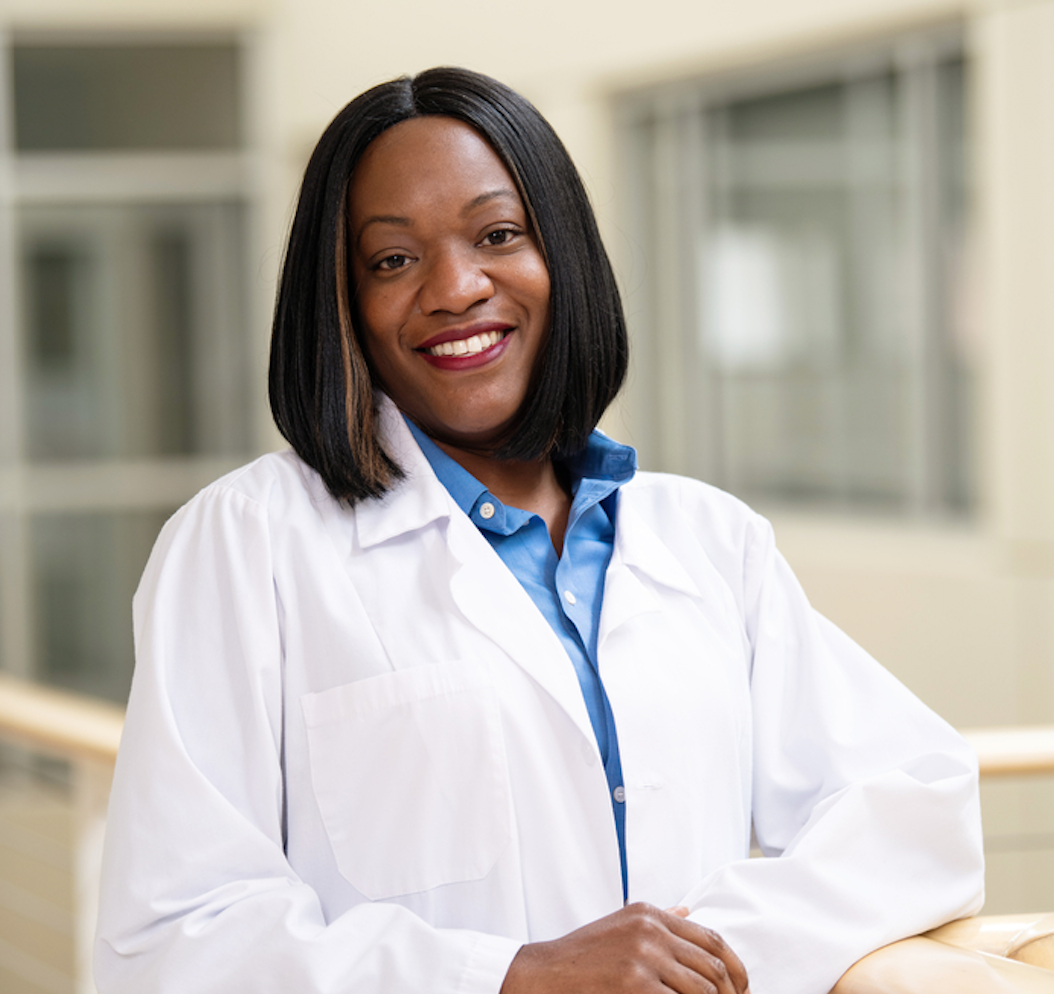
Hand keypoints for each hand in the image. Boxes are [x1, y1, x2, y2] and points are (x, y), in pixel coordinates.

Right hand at [499, 902, 748, 993]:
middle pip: (712, 966)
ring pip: (703, 990)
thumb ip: (658, 920)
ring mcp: (642, 956)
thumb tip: (688, 913)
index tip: (743, 989)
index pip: (711, 938)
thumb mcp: (620, 925)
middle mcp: (649, 930)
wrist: (542, 973)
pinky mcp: (635, 983)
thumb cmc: (581, 956)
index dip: (735, 968)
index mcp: (649, 914)